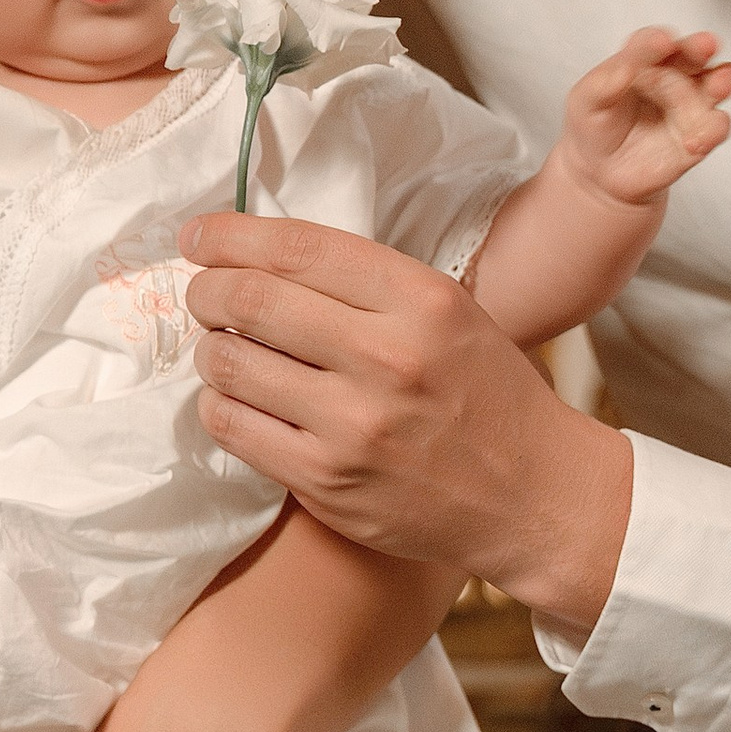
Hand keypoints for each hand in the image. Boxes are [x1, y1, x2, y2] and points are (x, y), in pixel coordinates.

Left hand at [181, 212, 634, 635]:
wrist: (533, 495)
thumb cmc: (486, 394)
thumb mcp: (448, 313)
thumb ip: (366, 284)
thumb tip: (262, 254)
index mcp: (420, 299)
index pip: (297, 247)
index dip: (230, 235)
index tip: (197, 235)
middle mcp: (387, 357)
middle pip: (250, 301)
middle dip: (207, 290)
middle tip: (203, 294)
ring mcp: (354, 425)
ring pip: (229, 364)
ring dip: (211, 349)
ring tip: (223, 349)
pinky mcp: (327, 481)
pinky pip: (234, 428)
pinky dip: (220, 405)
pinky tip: (236, 400)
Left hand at [560, 26, 730, 209]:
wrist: (600, 172)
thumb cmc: (595, 125)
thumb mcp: (586, 101)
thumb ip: (604, 82)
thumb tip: (625, 66)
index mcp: (643, 59)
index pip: (653, 41)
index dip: (657, 41)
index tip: (660, 43)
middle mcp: (673, 75)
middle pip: (696, 52)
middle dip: (702, 47)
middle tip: (704, 46)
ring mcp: (691, 103)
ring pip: (720, 81)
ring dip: (724, 80)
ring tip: (719, 85)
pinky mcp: (700, 134)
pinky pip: (717, 126)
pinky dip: (712, 129)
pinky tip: (694, 140)